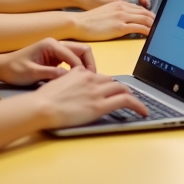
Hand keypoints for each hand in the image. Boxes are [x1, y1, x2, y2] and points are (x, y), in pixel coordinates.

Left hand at [0, 39, 96, 84]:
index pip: (75, 54)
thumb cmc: (14, 70)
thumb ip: (51, 74)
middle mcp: (56, 44)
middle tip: (92, 79)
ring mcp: (57, 50)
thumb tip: (69, 78)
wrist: (2, 68)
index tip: (87, 81)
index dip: (82, 68)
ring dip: (84, 66)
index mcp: (51, 44)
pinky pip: (72, 60)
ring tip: (86, 81)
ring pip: (79, 54)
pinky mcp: (56, 57)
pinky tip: (77, 80)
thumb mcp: (32, 73)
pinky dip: (77, 68)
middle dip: (89, 64)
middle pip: (82, 50)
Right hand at [31, 67, 147, 128]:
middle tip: (127, 96)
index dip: (108, 83)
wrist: (41, 106)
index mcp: (80, 72)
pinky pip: (126, 101)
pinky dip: (138, 105)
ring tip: (137, 104)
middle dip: (122, 89)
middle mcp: (92, 79)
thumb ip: (69, 80)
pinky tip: (143, 111)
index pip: (100, 76)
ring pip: (122, 88)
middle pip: (113, 81)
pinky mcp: (100, 105)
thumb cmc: (43, 99)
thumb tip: (75, 82)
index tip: (112, 89)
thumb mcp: (57, 82)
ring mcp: (97, 92)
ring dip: (131, 96)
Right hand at [71, 0, 154, 40]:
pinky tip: (151, 35)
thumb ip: (116, 14)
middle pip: (144, 13)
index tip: (154, 19)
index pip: (139, 8)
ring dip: (153, 25)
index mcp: (118, 5)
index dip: (149, 14)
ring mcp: (121, 17)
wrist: (78, 23)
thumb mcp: (105, 13)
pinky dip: (147, 31)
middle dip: (154, 19)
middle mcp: (122, 8)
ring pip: (144, 19)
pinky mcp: (119, 27)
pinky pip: (138, 28)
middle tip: (161, 25)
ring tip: (159, 30)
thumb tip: (125, 21)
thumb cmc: (88, 21)